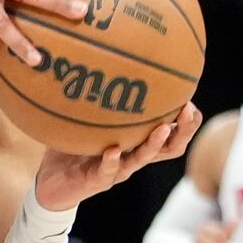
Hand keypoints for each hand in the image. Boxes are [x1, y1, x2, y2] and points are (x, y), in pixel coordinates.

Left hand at [34, 104, 200, 212]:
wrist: (51, 183)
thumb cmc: (72, 148)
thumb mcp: (87, 120)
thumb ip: (98, 99)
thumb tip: (100, 59)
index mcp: (135, 143)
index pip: (171, 134)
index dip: (186, 122)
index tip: (191, 101)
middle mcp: (132, 157)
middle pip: (169, 148)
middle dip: (183, 131)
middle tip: (189, 111)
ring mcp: (116, 170)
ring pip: (142, 159)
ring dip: (153, 144)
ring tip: (162, 128)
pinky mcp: (96, 181)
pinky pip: (107, 172)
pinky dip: (111, 161)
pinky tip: (113, 150)